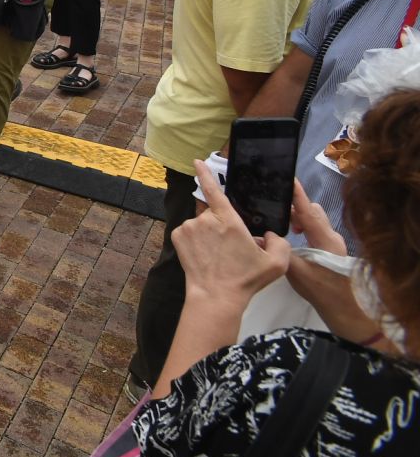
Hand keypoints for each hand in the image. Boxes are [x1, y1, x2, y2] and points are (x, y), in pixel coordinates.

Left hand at [173, 159, 290, 304]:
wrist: (216, 296)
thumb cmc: (246, 279)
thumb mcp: (276, 262)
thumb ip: (280, 242)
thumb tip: (269, 233)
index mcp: (229, 219)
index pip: (215, 189)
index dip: (206, 173)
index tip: (197, 161)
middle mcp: (205, 219)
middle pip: (214, 214)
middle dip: (222, 225)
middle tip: (230, 247)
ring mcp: (188, 227)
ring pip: (201, 224)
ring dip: (208, 233)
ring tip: (218, 255)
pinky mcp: (177, 236)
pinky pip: (189, 232)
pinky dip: (196, 240)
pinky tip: (204, 255)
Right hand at [285, 183, 380, 342]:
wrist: (347, 311)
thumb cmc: (323, 291)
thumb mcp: (297, 272)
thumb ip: (281, 252)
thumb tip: (263, 237)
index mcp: (324, 238)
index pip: (307, 210)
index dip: (296, 194)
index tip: (286, 178)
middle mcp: (331, 237)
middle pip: (312, 212)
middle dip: (295, 207)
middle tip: (274, 210)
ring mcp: (333, 245)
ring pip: (315, 222)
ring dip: (299, 220)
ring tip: (281, 226)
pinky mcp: (332, 253)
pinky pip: (316, 232)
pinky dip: (303, 229)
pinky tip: (291, 240)